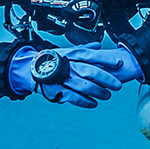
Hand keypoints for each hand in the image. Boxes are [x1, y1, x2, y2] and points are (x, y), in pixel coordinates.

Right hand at [10, 42, 142, 107]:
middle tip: (117, 85)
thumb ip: (84, 49)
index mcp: (72, 55)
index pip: (91, 55)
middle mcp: (68, 66)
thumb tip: (99, 45)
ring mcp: (62, 79)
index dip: (106, 59)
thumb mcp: (67, 51)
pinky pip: (73, 97)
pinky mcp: (57, 90)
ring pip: (84, 86)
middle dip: (106, 79)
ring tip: (107, 95)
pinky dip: (85, 101)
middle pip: (90, 72)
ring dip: (98, 92)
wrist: (30, 69)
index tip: (119, 64)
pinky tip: (94, 103)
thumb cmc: (52, 60)